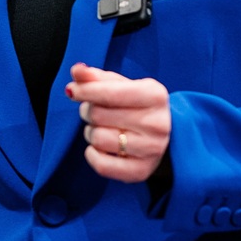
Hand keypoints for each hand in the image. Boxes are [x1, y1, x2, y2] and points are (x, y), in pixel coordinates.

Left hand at [66, 62, 170, 181]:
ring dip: (91, 132)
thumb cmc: (138, 106)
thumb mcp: (124, 85)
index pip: (110, 93)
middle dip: (88, 111)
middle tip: (94, 111)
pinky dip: (93, 155)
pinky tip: (100, 148)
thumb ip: (97, 77)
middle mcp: (156, 123)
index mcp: (154, 96)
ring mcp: (151, 150)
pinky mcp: (141, 171)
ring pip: (98, 139)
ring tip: (101, 128)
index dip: (85, 91)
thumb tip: (76, 70)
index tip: (72, 91)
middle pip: (99, 115)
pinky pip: (101, 164)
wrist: (168, 136)